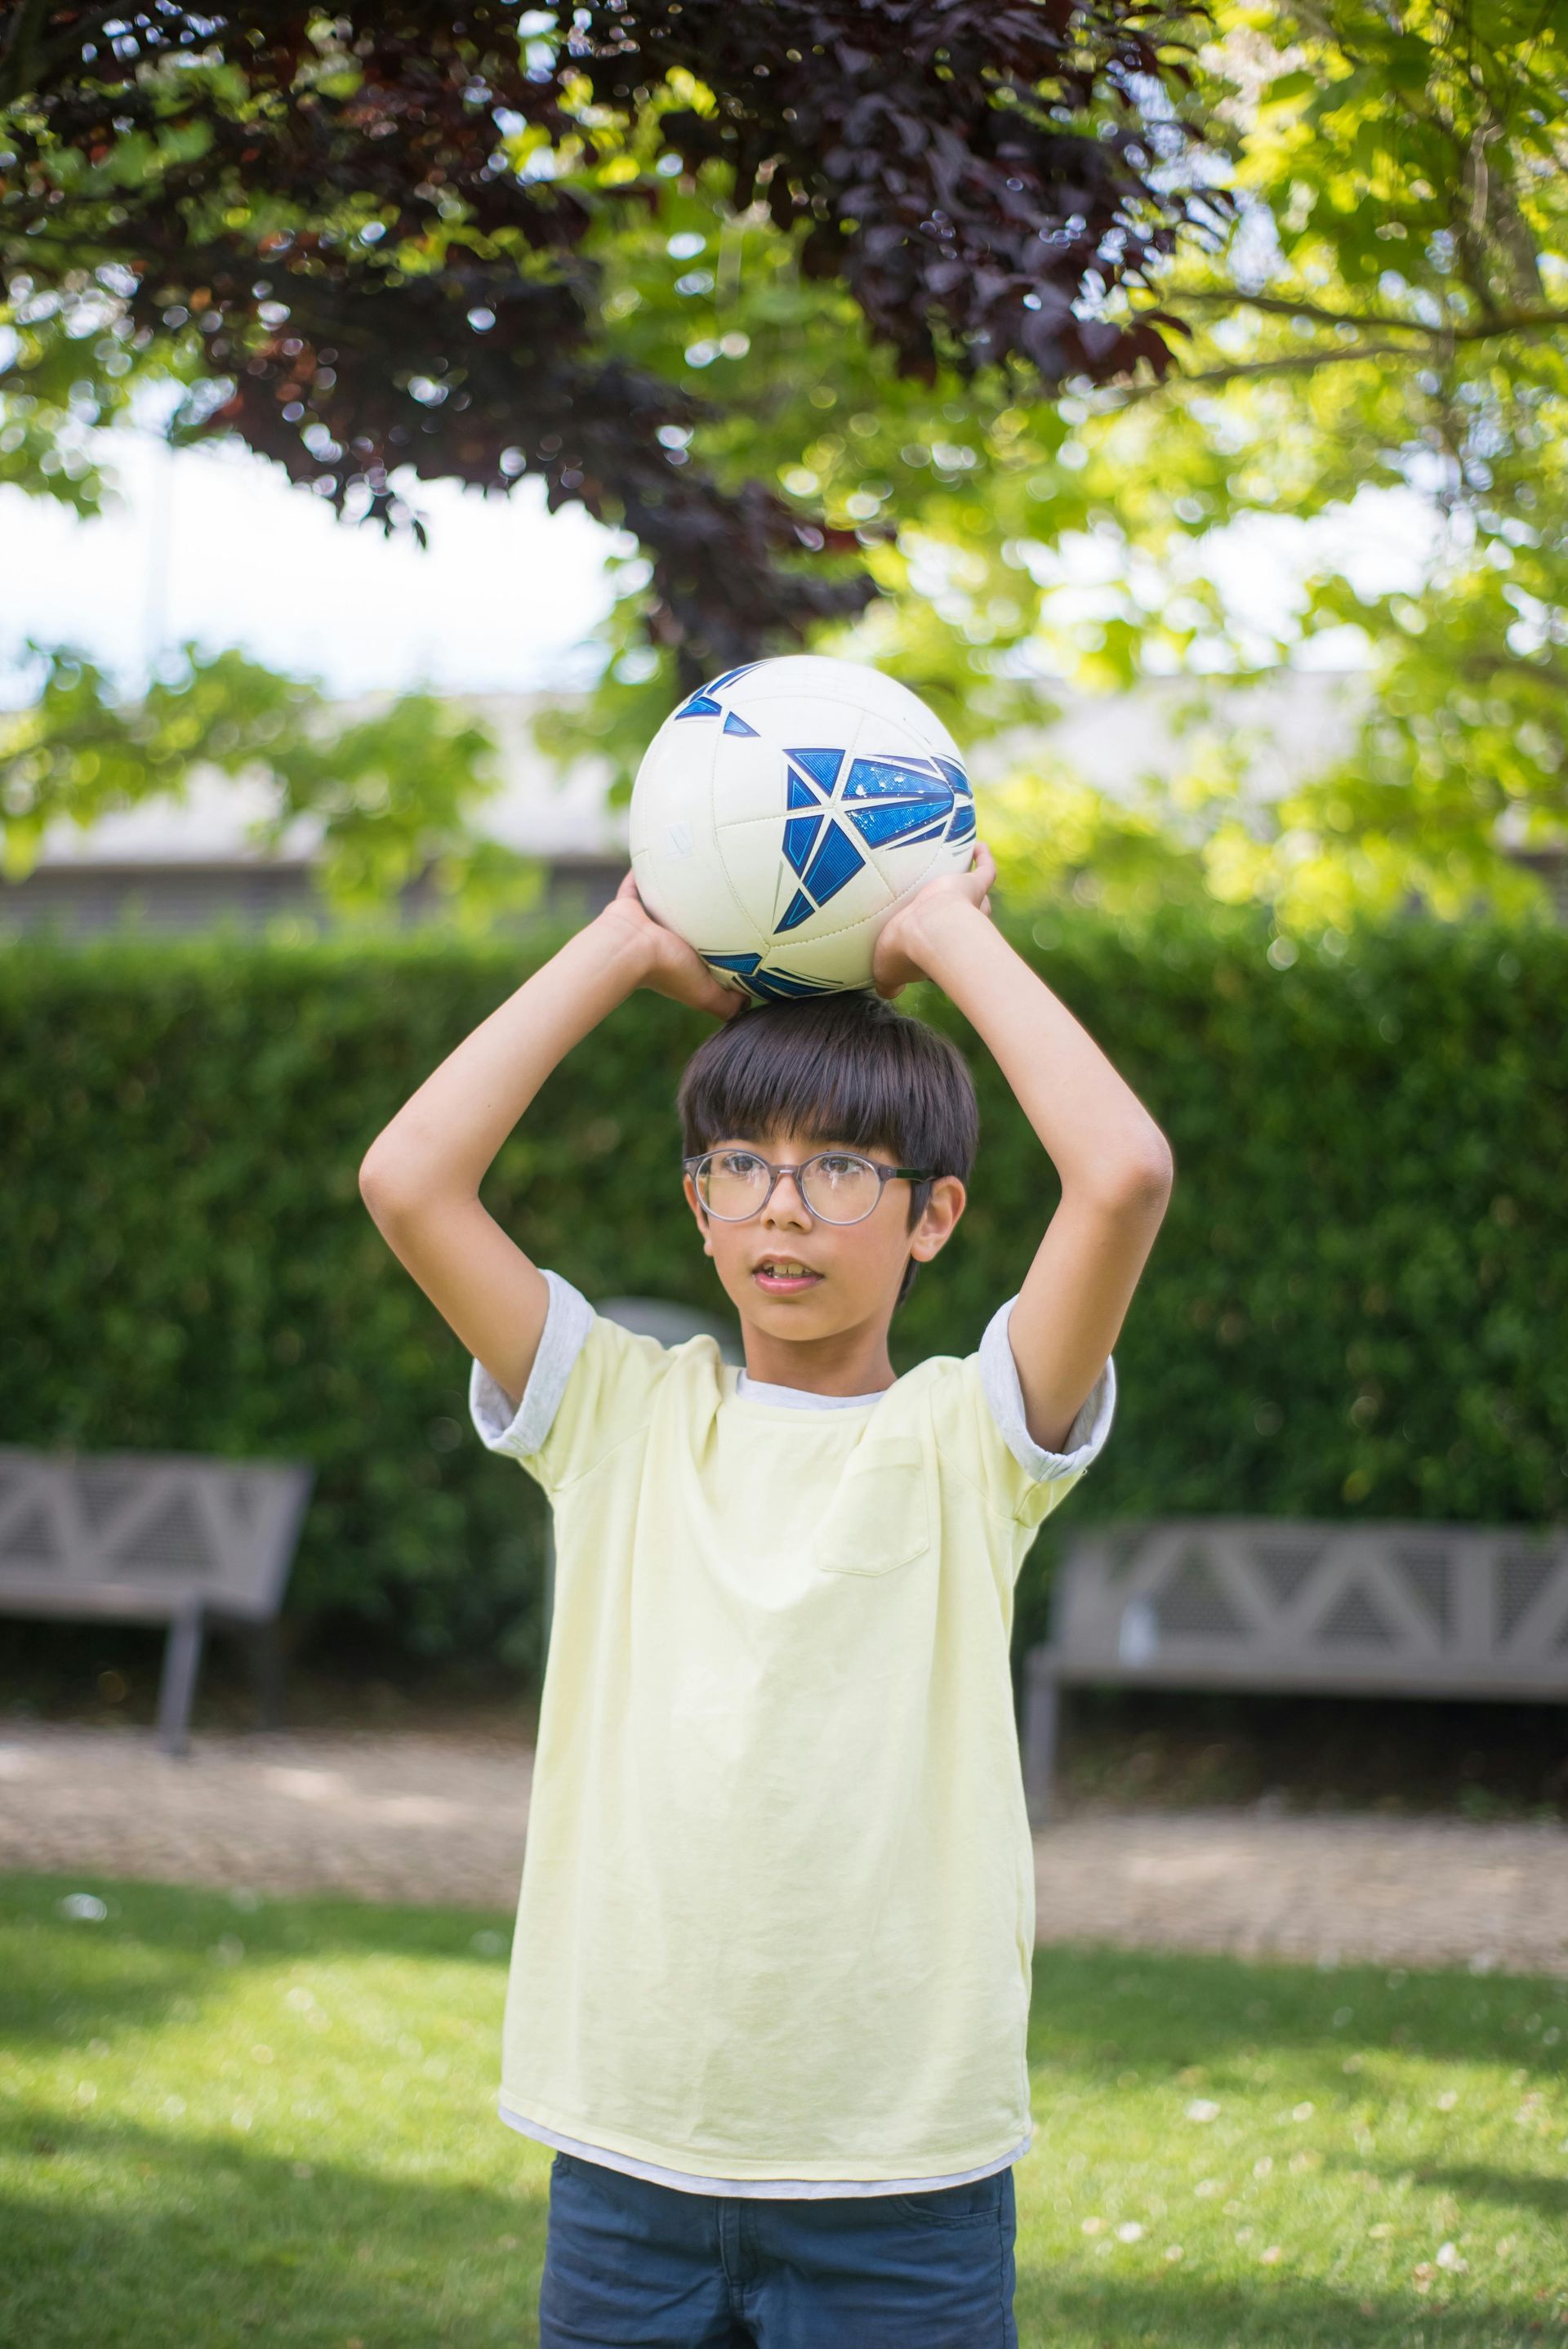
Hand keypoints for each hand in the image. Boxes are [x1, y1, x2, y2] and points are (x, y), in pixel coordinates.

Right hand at [598, 869, 743, 1019]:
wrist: (629, 949)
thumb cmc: (668, 969)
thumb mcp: (706, 993)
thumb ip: (728, 1004)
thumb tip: (748, 1002)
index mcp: (678, 960)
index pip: (699, 953)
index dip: (714, 944)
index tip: (733, 931)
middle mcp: (661, 940)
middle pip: (681, 925)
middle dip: (696, 915)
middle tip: (717, 896)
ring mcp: (643, 922)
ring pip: (661, 904)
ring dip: (673, 892)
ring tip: (692, 872)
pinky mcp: (628, 904)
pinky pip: (637, 881)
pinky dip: (643, 870)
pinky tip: (659, 850)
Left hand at [871, 839, 995, 999]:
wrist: (925, 928)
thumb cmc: (907, 952)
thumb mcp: (888, 973)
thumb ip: (889, 983)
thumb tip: (890, 991)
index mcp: (941, 953)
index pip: (943, 952)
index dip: (933, 954)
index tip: (920, 953)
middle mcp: (961, 931)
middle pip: (967, 927)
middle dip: (962, 927)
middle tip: (950, 921)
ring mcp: (969, 907)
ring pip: (978, 903)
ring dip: (974, 896)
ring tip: (967, 881)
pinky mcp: (973, 885)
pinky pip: (986, 870)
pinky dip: (983, 858)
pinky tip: (977, 846)